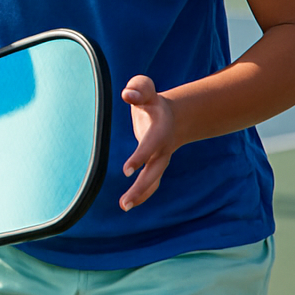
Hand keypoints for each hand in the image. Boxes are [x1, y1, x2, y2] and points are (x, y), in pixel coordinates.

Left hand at [120, 75, 180, 210]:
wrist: (171, 116)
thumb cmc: (150, 99)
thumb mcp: (144, 88)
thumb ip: (138, 88)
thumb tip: (127, 95)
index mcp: (160, 130)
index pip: (149, 146)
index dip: (139, 158)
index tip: (125, 171)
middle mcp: (162, 148)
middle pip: (154, 171)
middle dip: (141, 186)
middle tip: (125, 201)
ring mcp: (161, 159)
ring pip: (153, 180)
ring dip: (140, 195)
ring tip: (123, 206)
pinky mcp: (156, 166)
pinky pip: (151, 183)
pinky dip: (142, 194)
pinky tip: (128, 204)